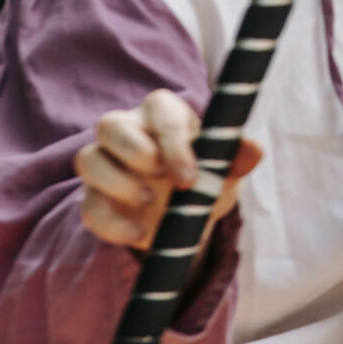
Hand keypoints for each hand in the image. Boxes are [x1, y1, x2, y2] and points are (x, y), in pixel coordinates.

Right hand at [75, 89, 260, 249]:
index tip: (189, 177)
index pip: (159, 109)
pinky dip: (112, 223)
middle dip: (135, 152)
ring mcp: (105, 163)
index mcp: (162, 113)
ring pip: (87, 159)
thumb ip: (236, 159)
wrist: (185, 217)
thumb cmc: (205, 178)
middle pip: (110, 124)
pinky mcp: (94, 198)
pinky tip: (138, 233)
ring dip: (116, 183)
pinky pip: (88, 206)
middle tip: (162, 179)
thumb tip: (255, 149)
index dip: (172, 141)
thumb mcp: (225, 171)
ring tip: (149, 202)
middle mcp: (127, 131)